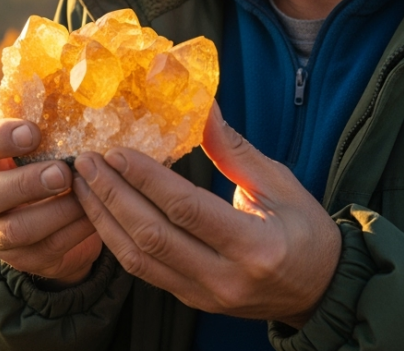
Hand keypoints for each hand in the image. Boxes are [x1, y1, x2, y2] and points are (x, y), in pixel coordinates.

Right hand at [0, 119, 102, 285]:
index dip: (0, 138)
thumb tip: (82, 88)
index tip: (34, 132)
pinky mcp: (19, 260)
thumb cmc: (44, 165)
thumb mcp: (39, 147)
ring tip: (85, 196)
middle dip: (27, 184)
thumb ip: (48, 126)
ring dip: (54, 212)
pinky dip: (73, 233)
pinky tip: (95, 217)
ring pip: (15, 229)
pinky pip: (44, 250)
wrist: (47, 221)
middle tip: (62, 172)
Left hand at [70, 105, 340, 326]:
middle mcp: (225, 277)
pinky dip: (115, 240)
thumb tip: (203, 104)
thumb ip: (234, 149)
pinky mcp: (192, 299)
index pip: (186, 209)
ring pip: (139, 259)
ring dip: (103, 218)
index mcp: (255, 245)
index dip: (146, 180)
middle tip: (86, 162)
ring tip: (82, 184)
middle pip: (152, 236)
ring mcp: (205, 294)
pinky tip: (100, 212)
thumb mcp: (278, 182)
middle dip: (112, 195)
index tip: (116, 151)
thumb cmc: (305, 230)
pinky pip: (143, 271)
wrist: (320, 290)